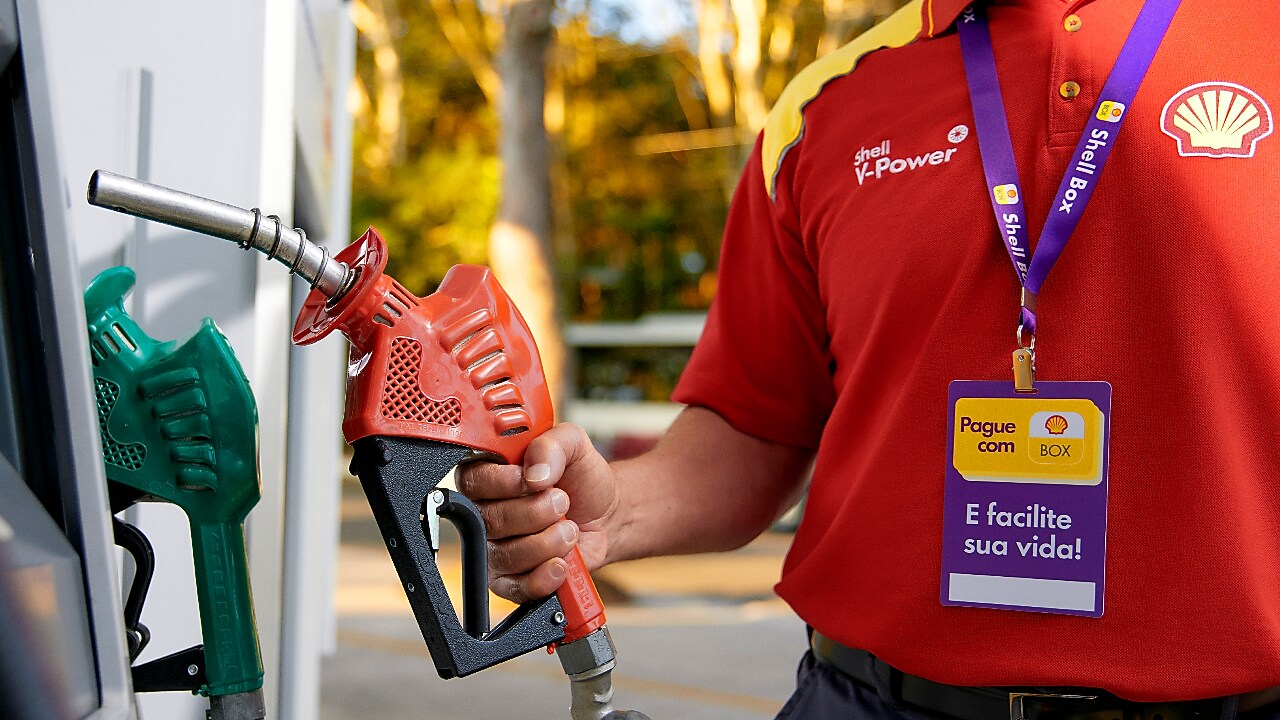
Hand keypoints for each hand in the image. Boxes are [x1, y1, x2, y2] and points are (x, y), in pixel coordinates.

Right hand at [455, 422, 618, 603]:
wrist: (606, 515)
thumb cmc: (581, 479)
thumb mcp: (574, 445)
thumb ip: (551, 445)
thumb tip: (535, 472)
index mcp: (490, 474)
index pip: (473, 481)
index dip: (504, 483)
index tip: (536, 481)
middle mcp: (486, 513)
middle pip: (492, 521)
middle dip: (537, 512)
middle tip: (562, 502)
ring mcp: (496, 548)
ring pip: (507, 555)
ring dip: (548, 542)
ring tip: (569, 529)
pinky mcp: (511, 580)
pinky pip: (518, 586)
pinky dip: (545, 575)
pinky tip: (562, 561)